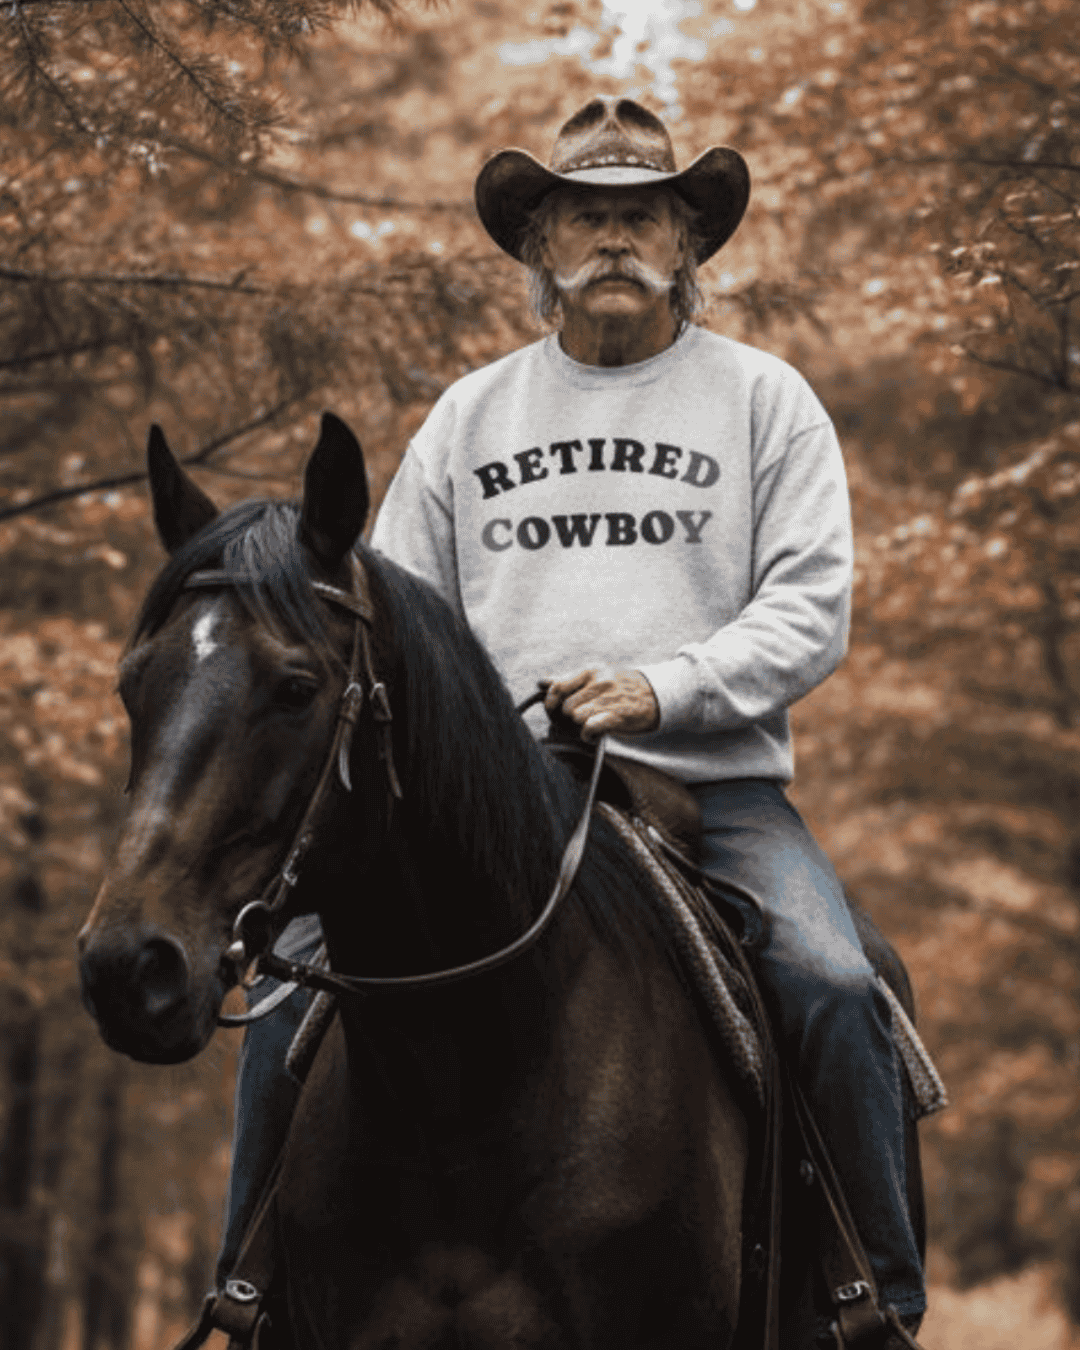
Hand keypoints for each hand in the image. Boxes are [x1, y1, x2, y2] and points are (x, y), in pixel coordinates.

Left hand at [543, 668, 659, 743]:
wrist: (657, 694)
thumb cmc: (622, 685)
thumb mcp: (597, 675)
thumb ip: (568, 679)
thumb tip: (542, 682)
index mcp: (591, 670)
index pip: (558, 686)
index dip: (552, 700)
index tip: (553, 708)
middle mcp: (599, 682)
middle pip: (567, 706)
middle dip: (570, 716)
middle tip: (580, 717)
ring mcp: (609, 698)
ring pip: (577, 716)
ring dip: (580, 725)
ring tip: (589, 724)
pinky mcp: (617, 715)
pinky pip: (590, 727)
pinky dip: (588, 734)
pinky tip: (593, 734)